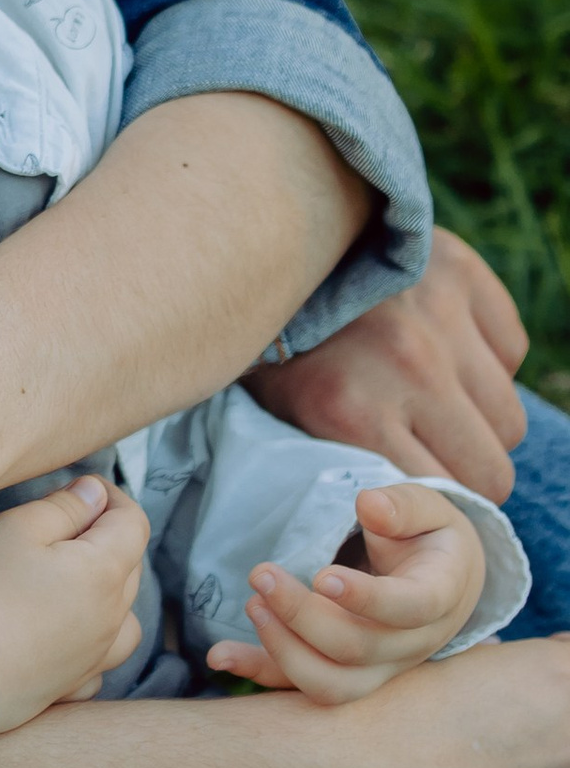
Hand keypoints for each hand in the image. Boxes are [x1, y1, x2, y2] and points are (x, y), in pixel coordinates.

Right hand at [0, 475, 148, 731]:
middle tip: (62, 525)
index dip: (112, 497)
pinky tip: (65, 634)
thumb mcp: (16, 529)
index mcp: (105, 571)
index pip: (133, 522)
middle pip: (130, 565)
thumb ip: (64, 507)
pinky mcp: (73, 686)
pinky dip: (93, 642)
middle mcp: (112, 617)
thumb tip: (95, 494)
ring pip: (124, 616)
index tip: (84, 489)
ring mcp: (96, 656)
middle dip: (106, 538)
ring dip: (109, 592)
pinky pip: (100, 659)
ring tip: (73, 582)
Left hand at [208, 482, 486, 699]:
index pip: (409, 608)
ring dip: (283, 650)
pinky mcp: (347, 675)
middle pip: (357, 647)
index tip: (321, 576)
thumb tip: (368, 504)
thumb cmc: (428, 538)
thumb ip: (403, 506)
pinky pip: (302, 687)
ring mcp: (380, 668)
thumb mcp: (428, 510)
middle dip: (303, 615)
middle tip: (261, 574)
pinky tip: (220, 656)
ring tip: (253, 605)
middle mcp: (412, 643)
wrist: (441, 582)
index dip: (366, 599)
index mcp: (437, 597)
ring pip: (332, 683)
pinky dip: (260, 673)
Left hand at [252, 227, 528, 497]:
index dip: (439, 507)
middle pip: (493, 468)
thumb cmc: (272, 350)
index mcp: (351, 411)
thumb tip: (394, 521)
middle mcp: (408, 365)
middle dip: (469, 475)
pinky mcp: (462, 274)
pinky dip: (487, 361)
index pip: (446, 498)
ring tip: (438, 407)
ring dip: (480, 422)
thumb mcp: (285, 421)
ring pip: (509, 417)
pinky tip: (446, 353)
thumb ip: (345, 470)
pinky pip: (510, 350)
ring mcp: (440, 316)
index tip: (423, 500)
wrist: (256, 246)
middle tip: (437, 460)